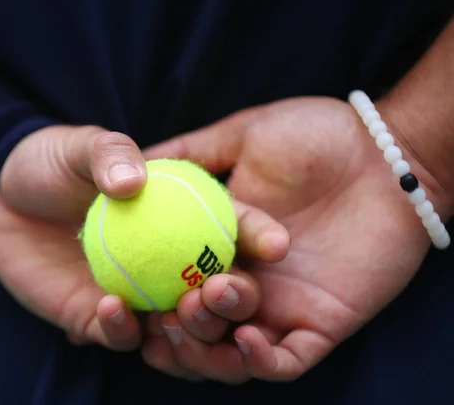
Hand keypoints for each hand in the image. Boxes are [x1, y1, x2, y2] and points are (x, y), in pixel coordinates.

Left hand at [0, 125, 285, 351]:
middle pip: (214, 287)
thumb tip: (135, 182)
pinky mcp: (99, 318)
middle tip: (225, 293)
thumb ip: (110, 153)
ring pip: (174, 324)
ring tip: (177, 315)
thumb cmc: (51, 162)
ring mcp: (137, 292)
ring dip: (184, 327)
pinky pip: (118, 333)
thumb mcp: (83, 145)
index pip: (230, 227)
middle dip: (234, 297)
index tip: (279, 243)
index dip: (258, 235)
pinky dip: (119, 328)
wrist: (2, 197)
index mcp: (179, 217)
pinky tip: (112, 309)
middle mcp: (167, 261)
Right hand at [141, 96, 438, 382]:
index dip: (140, 299)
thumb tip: (136, 161)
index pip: (170, 286)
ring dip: (206, 347)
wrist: (383, 151)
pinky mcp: (319, 326)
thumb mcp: (241, 136)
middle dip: (171, 332)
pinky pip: (285, 362)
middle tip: (163, 314)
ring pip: (230, 354)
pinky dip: (260, 362)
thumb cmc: (315, 136)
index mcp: (219, 249)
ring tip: (201, 310)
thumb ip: (191, 153)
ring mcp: (280, 308)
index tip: (115, 294)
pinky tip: (246, 339)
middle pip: (194, 329)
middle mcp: (244, 284)